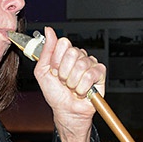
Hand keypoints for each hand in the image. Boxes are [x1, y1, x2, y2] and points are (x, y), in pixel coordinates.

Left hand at [34, 27, 105, 141]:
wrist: (65, 111)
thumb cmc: (55, 93)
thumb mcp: (42, 71)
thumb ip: (46, 50)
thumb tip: (49, 30)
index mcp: (65, 53)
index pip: (63, 43)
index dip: (56, 60)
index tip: (54, 71)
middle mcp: (78, 56)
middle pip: (72, 53)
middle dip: (64, 72)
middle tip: (64, 81)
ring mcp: (90, 64)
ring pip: (81, 65)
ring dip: (73, 82)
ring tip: (72, 87)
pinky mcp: (100, 73)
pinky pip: (91, 74)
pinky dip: (83, 87)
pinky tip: (82, 90)